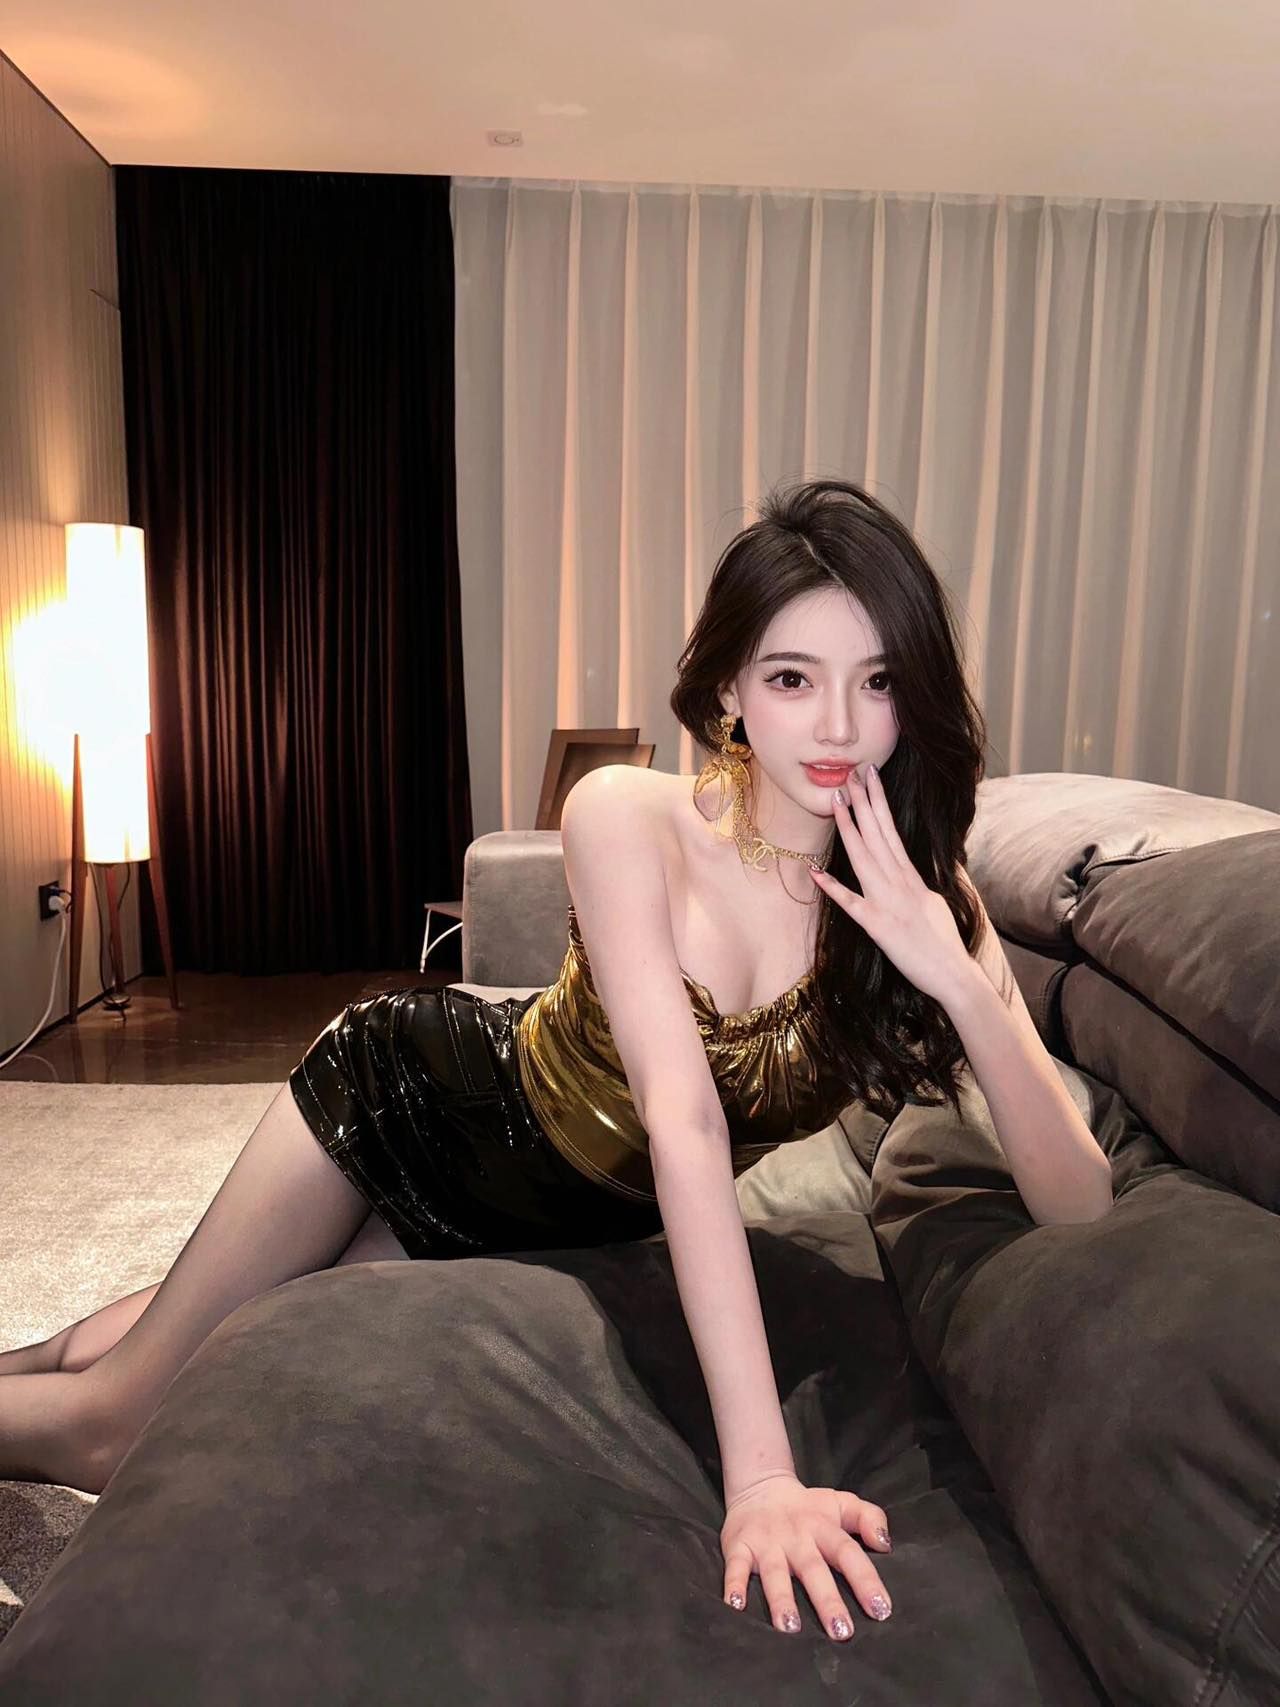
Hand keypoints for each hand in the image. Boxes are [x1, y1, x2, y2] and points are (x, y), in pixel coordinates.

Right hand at [720, 1471, 893, 1640]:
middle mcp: (796, 1538)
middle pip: (814, 1570)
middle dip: (827, 1601)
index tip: (881, 1610)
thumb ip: (870, 1517)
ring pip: (775, 1574)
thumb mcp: (841, 1503)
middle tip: (841, 1632)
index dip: (865, 1580)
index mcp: (824, 1528)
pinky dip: (733, 1585)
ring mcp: (767, 1543)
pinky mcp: (739, 1546)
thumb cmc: (809, 1507)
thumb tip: (886, 1545)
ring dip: (781, 1600)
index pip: (848, 1553)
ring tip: (790, 1627)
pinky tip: (734, 1606)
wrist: (760, 1487)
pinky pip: (735, 1567)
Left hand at [811, 764, 973, 1006]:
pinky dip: (833, 888)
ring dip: (850, 828)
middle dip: (863, 804)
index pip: (891, 831)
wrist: (954, 974)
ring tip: (838, 801)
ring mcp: (888, 903)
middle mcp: (899, 883)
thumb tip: (914, 870)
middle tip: (850, 774)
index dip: (878, 803)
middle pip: (878, 836)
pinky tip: (816, 872)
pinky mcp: (877, 927)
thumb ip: (920, 884)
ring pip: (864, 858)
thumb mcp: (933, 903)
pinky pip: (851, 904)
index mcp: (912, 877)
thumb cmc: (944, 943)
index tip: (869, 778)